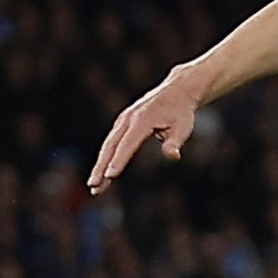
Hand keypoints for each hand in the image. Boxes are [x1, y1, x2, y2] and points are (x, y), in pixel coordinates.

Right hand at [87, 65, 203, 192]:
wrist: (177, 91)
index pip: (127, 144)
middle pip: (111, 146)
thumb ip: (175, 142)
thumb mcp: (183, 127)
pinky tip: (102, 174)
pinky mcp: (122, 123)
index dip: (118, 161)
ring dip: (100, 166)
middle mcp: (128, 119)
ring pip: (108, 146)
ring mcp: (123, 120)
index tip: (110, 176)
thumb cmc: (181, 112)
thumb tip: (172, 156)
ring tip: (95, 187)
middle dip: (101, 167)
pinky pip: (111, 143)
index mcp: (142, 120)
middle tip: (94, 187)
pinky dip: (105, 158)